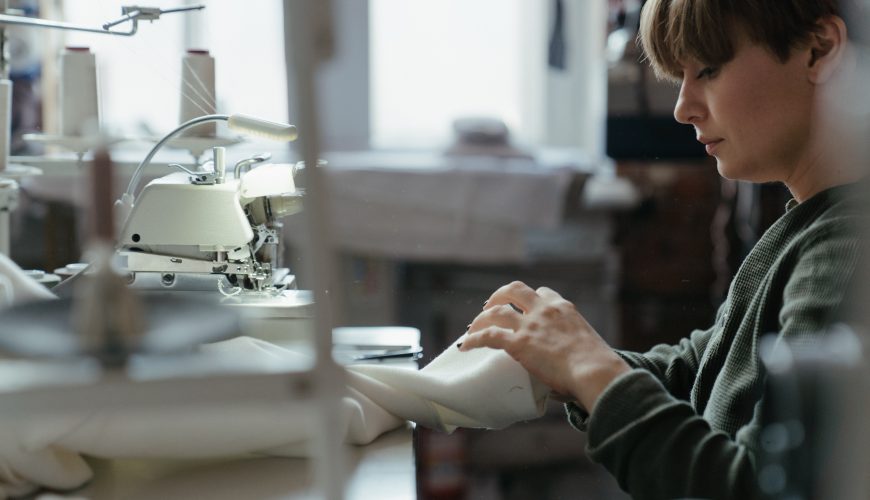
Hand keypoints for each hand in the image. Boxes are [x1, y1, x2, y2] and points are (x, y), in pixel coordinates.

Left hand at [459, 281, 629, 411]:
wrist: (594, 371)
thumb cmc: (596, 368)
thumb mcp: (584, 347)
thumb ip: (568, 353)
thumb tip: (559, 382)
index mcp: (564, 309)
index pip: (543, 292)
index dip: (530, 298)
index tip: (523, 308)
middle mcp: (544, 310)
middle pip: (515, 290)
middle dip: (500, 295)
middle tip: (490, 307)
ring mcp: (530, 325)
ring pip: (497, 311)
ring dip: (482, 317)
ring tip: (473, 327)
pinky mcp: (519, 343)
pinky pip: (488, 336)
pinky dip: (474, 339)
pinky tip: (465, 345)